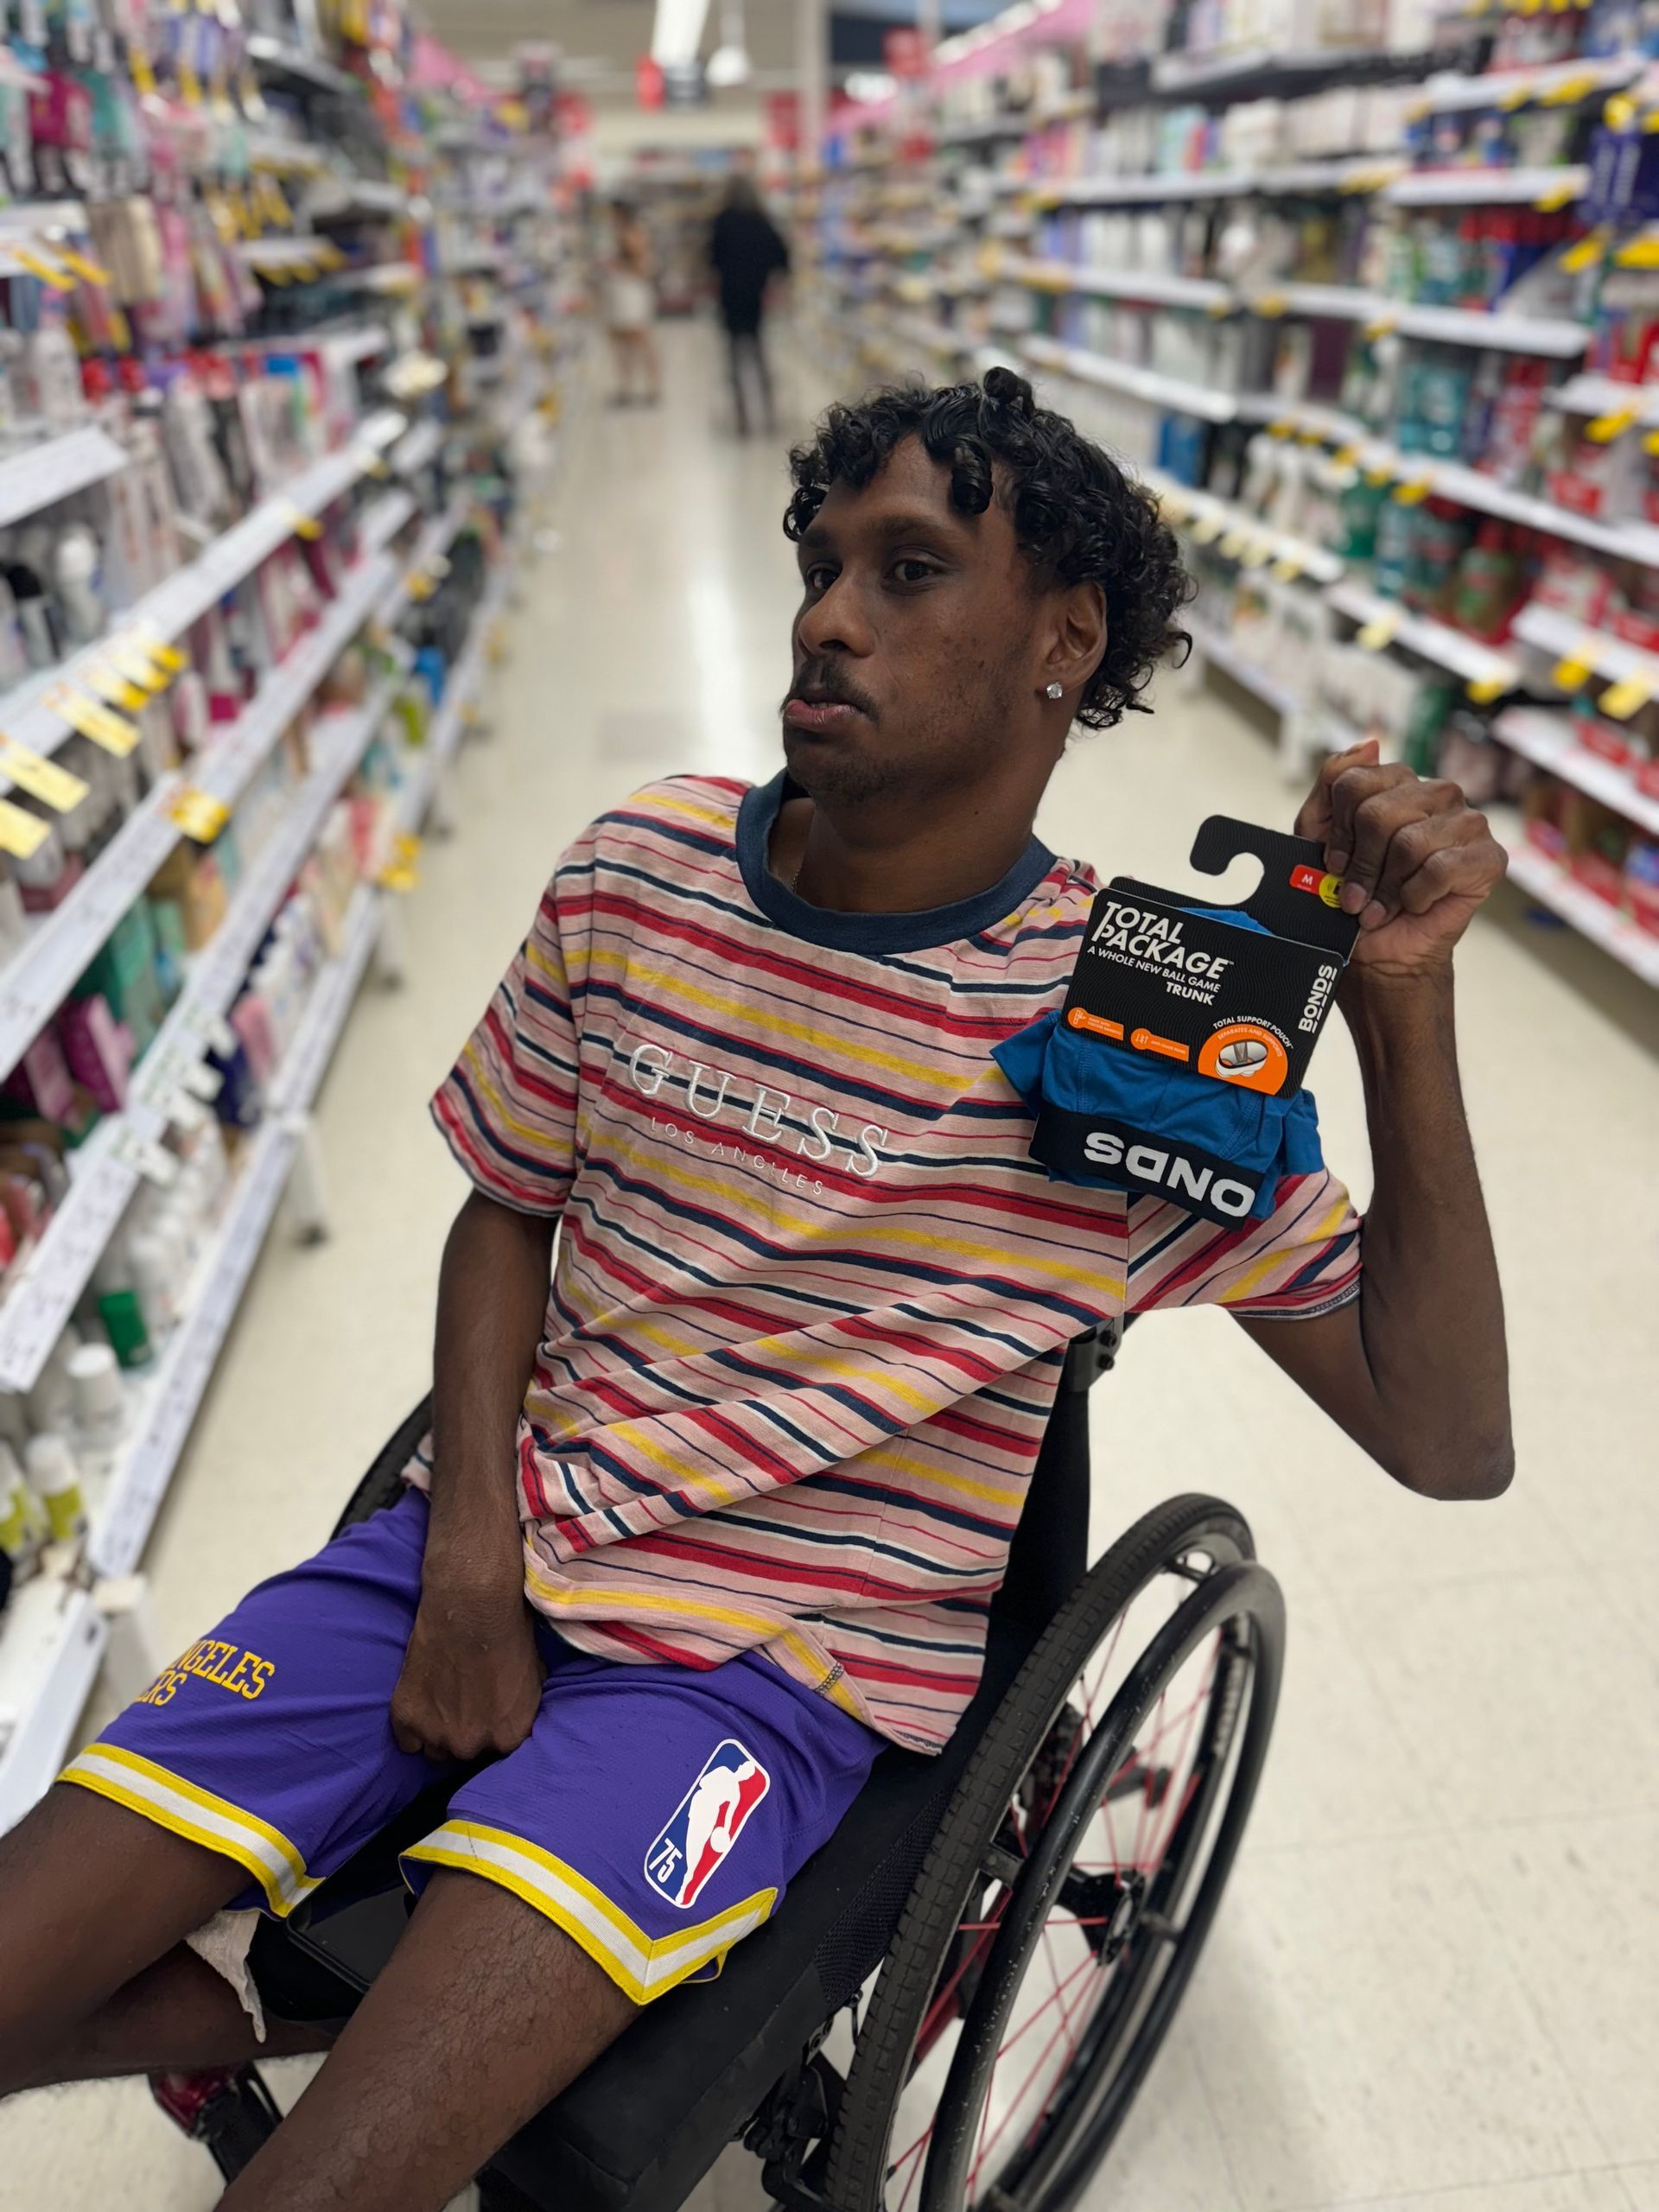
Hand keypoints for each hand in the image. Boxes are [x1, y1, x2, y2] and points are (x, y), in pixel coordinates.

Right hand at [390, 1579, 544, 1762]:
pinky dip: (410, 1725)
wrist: (472, 1605)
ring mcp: (436, 1735)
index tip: (484, 1712)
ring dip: (436, 1731)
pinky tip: (420, 1698)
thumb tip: (516, 1717)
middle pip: (464, 1753)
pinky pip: (406, 1741)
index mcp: (508, 1737)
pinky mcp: (405, 1720)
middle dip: (463, 1732)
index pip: (498, 1751)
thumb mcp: (534, 1676)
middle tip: (460, 1701)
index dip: (490, 1730)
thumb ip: (522, 1708)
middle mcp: (473, 1745)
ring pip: (434, 1750)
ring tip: (440, 1698)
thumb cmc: (509, 1631)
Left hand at [1295, 738, 1506, 983]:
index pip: (1354, 783)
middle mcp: (1437, 794)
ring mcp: (1468, 822)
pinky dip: (1416, 896)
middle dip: (1361, 865)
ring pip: (1409, 843)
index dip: (1338, 832)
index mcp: (1398, 782)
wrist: (1381, 950)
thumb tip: (1370, 744)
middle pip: (1378, 814)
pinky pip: (1441, 867)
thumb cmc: (1356, 893)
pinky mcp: (1489, 857)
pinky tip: (1415, 905)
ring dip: (1387, 886)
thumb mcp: (1320, 837)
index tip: (1335, 864)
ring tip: (1383, 904)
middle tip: (1357, 894)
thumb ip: (1333, 786)